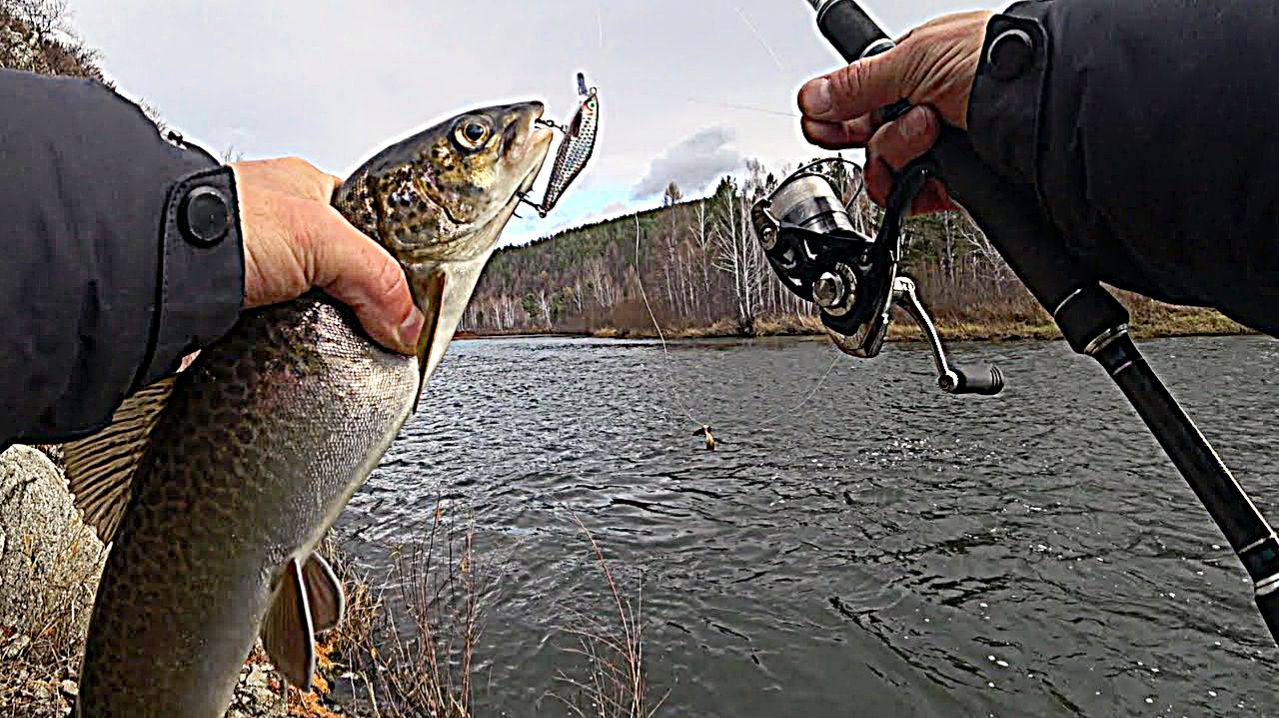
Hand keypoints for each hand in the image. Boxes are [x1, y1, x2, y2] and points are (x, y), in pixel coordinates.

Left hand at [230, 158, 423, 354]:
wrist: (159, 267)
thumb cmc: (227, 224)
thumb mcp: (328, 241)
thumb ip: (380, 279)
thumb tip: (409, 322)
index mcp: (304, 188)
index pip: (364, 221)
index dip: (388, 253)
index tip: (408, 289)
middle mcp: (276, 223)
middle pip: (339, 269)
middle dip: (354, 297)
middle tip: (373, 321)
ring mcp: (253, 267)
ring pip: (309, 303)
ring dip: (319, 322)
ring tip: (334, 339)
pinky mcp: (234, 308)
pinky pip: (278, 330)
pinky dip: (288, 342)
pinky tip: (296, 349)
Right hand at [797, 10, 993, 214]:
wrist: (1046, 108)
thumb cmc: (1000, 64)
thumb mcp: (917, 58)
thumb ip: (857, 83)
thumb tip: (812, 98)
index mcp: (916, 68)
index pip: (857, 98)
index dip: (837, 115)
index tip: (825, 125)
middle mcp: (927, 107)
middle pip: (869, 138)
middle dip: (878, 136)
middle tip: (901, 122)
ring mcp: (941, 146)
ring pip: (888, 168)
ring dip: (902, 154)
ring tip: (933, 135)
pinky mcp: (955, 181)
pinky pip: (913, 196)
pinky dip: (917, 190)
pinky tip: (933, 174)